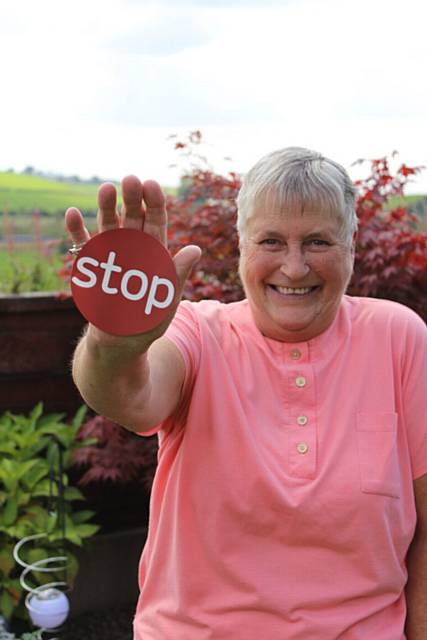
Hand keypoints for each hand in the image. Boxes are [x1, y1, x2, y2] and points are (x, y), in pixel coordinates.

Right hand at [65, 176, 200, 349]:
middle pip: (132, 216)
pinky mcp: (90, 265)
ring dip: (106, 206)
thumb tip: (194, 249)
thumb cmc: (149, 320)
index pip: (156, 220)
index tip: (152, 185)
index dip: (154, 202)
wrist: (121, 341)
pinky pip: (82, 244)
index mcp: (154, 251)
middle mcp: (132, 246)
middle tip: (130, 179)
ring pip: (108, 223)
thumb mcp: (167, 297)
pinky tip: (73, 213)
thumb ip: (178, 273)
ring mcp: (110, 253)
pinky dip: (76, 229)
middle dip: (131, 197)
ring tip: (106, 188)